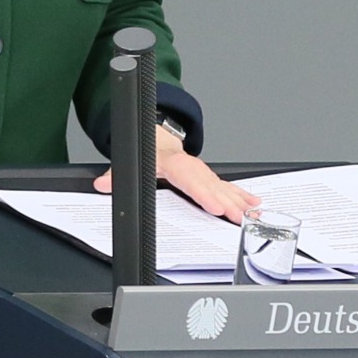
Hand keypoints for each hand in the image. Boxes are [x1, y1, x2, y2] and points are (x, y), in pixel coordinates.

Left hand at [93, 125, 260, 223]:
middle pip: (211, 186)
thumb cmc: (149, 153)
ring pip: (222, 186)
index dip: (203, 193)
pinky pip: (227, 185)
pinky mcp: (209, 177)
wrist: (159, 139)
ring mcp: (203, 172)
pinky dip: (242, 194)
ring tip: (250, 214)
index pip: (190, 179)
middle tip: (239, 218)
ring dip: (238, 200)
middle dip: (227, 202)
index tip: (215, 206)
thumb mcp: (131, 161)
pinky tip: (254, 203)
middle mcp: (192, 167)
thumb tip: (102, 184)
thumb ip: (116, 175)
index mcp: (173, 163)